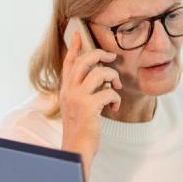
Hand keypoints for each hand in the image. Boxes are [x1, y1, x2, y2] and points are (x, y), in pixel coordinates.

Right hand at [59, 31, 121, 168]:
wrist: (76, 148)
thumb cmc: (80, 128)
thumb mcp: (76, 105)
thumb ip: (82, 90)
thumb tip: (98, 75)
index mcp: (65, 89)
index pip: (69, 62)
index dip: (75, 47)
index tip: (79, 33)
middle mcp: (69, 90)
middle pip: (85, 61)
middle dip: (100, 55)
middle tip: (111, 58)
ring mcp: (78, 98)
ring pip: (99, 73)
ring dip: (114, 78)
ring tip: (116, 88)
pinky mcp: (89, 107)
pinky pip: (110, 93)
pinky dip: (117, 99)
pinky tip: (114, 109)